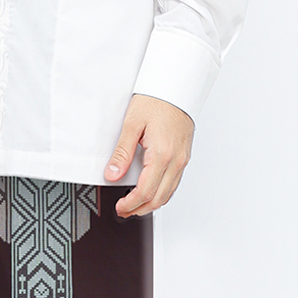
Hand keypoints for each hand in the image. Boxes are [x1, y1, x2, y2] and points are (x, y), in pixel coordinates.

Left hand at [107, 94, 193, 217]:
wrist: (175, 87)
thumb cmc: (155, 100)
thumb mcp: (131, 124)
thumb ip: (121, 153)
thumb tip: (112, 175)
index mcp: (162, 154)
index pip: (145, 191)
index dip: (131, 204)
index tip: (120, 207)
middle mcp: (176, 160)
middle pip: (159, 198)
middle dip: (140, 209)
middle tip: (124, 211)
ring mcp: (183, 159)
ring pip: (169, 193)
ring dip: (152, 203)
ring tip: (135, 205)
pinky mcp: (184, 156)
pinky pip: (174, 182)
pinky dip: (162, 193)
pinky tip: (151, 191)